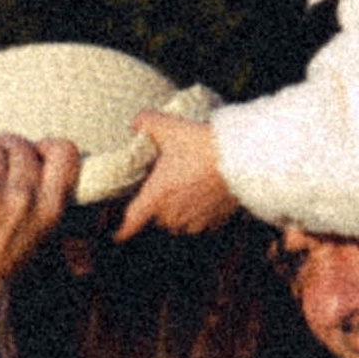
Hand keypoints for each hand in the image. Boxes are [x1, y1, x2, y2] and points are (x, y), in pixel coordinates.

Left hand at [114, 111, 235, 239]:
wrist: (242, 158)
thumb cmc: (201, 144)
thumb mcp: (168, 126)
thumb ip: (145, 122)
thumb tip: (136, 125)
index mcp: (156, 196)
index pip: (131, 221)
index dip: (121, 230)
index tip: (116, 235)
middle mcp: (173, 214)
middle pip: (157, 218)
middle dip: (157, 205)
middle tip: (165, 184)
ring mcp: (195, 220)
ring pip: (178, 223)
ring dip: (177, 212)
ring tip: (185, 189)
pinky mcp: (216, 221)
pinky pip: (200, 223)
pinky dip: (198, 214)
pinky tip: (204, 196)